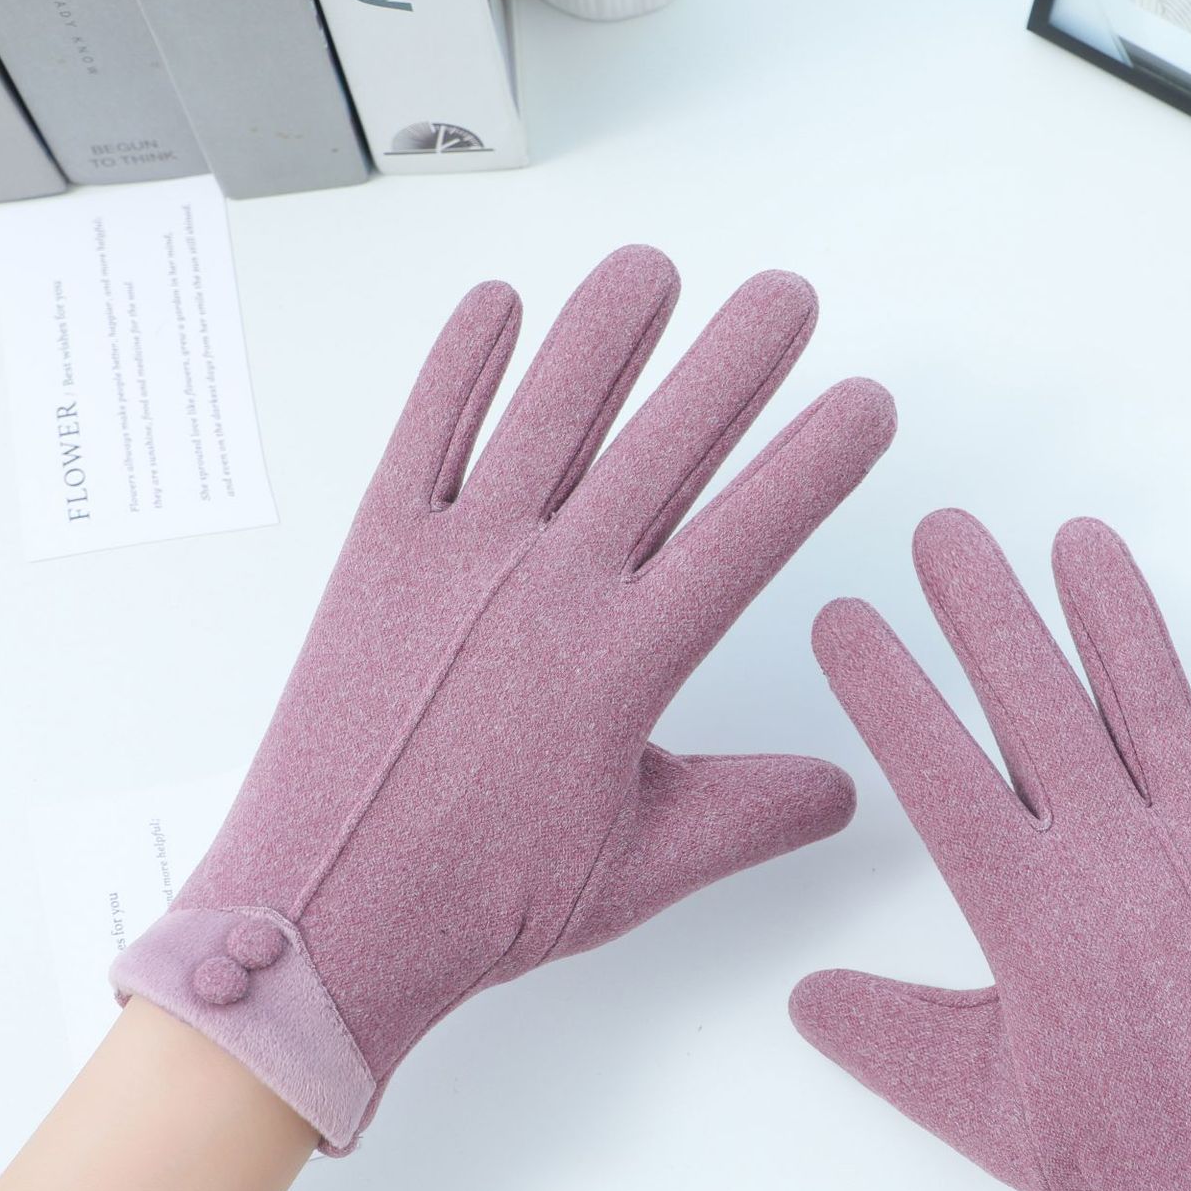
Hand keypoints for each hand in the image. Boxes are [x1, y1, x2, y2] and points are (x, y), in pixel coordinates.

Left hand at [114, 245, 895, 1152]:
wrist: (326, 920)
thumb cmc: (481, 902)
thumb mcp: (644, 870)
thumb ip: (753, 816)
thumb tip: (844, 789)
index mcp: (625, 660)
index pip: (750, 532)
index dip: (816, 459)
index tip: (864, 405)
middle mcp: (548, 587)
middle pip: (662, 444)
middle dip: (736, 360)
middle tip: (787, 298)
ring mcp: (458, 561)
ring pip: (547, 413)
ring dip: (606, 333)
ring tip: (655, 270)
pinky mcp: (377, 556)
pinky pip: (424, 435)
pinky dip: (459, 366)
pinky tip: (496, 306)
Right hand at [791, 510, 1190, 1190]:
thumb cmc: (1121, 1174)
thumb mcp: (979, 1107)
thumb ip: (886, 1038)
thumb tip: (807, 998)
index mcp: (1031, 916)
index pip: (935, 767)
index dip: (883, 684)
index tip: (844, 617)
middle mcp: (1122, 862)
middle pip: (1037, 703)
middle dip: (982, 607)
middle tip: (944, 533)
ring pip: (1154, 703)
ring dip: (1114, 612)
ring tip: (1076, 540)